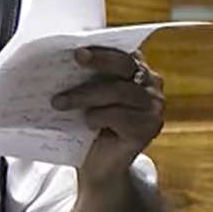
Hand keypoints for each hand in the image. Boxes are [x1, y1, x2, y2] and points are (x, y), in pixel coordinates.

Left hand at [52, 47, 164, 182]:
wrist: (98, 164)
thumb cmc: (88, 121)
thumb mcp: (86, 92)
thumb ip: (84, 73)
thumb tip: (60, 55)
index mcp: (136, 68)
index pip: (122, 49)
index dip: (102, 47)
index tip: (79, 48)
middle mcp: (151, 84)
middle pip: (125, 64)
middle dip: (99, 60)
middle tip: (75, 58)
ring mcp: (153, 107)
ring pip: (119, 91)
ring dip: (85, 95)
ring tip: (59, 102)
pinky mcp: (149, 128)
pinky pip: (121, 115)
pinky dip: (99, 116)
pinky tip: (86, 121)